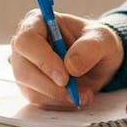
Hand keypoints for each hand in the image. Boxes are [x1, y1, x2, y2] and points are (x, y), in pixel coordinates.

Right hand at [9, 9, 123, 108]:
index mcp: (37, 23)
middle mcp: (25, 46)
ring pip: (30, 89)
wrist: (99, 62)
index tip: (65, 76)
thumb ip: (90, 48)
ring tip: (84, 94)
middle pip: (23, 69)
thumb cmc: (96, 43)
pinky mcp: (31, 87)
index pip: (26, 40)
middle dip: (51, 85)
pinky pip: (39, 101)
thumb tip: (71, 66)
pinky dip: (60, 103)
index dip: (43, 60)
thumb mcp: (103, 39)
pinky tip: (76, 97)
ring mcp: (25, 68)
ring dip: (59, 97)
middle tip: (75, 91)